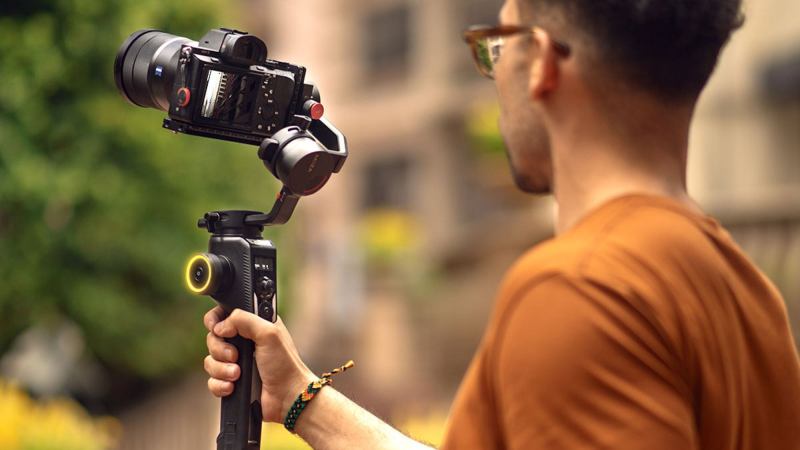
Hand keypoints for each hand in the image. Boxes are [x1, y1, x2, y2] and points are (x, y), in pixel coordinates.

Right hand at [203, 307, 316, 422]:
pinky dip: (220, 384)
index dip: (216, 321)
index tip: (219, 330)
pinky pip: (212, 381)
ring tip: (238, 374)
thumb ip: (244, 320)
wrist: (287, 397)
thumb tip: (220, 326)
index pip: (224, 315)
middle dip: (220, 349)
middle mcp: (244, 342)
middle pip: (213, 339)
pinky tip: (232, 386)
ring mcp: (237, 362)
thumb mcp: (269, 333)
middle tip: (236, 356)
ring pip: (211, 361)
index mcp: (254, 325)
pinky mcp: (232, 381)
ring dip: (221, 369)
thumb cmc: (285, 365)